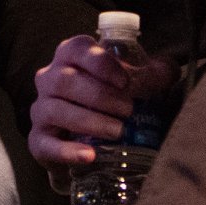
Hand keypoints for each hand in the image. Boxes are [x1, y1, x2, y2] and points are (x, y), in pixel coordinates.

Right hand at [28, 35, 175, 191]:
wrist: (92, 141)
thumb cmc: (113, 100)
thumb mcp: (136, 82)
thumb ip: (154, 73)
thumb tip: (167, 71)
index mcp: (71, 56)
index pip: (77, 49)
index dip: (100, 63)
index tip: (126, 81)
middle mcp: (50, 78)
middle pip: (65, 79)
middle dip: (99, 95)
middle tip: (128, 111)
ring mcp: (41, 109)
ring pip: (55, 109)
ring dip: (89, 120)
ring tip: (118, 131)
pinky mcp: (38, 140)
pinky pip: (45, 144)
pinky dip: (67, 150)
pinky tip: (90, 155)